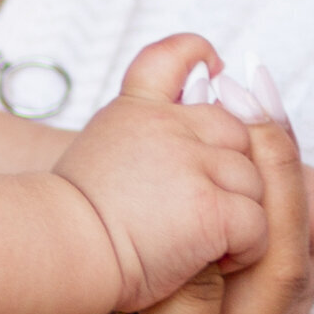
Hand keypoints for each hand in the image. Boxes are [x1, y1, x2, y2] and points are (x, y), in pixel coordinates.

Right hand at [53, 36, 268, 313]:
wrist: (57, 252)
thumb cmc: (71, 222)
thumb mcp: (97, 155)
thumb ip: (140, 138)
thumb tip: (181, 141)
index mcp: (137, 110)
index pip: (172, 57)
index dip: (196, 53)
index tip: (214, 67)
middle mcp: (170, 126)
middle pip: (238, 133)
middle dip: (233, 173)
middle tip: (199, 211)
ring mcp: (193, 163)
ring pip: (254, 183)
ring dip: (240, 216)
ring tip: (200, 242)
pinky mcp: (211, 206)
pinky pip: (256, 224)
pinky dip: (244, 249)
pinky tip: (212, 260)